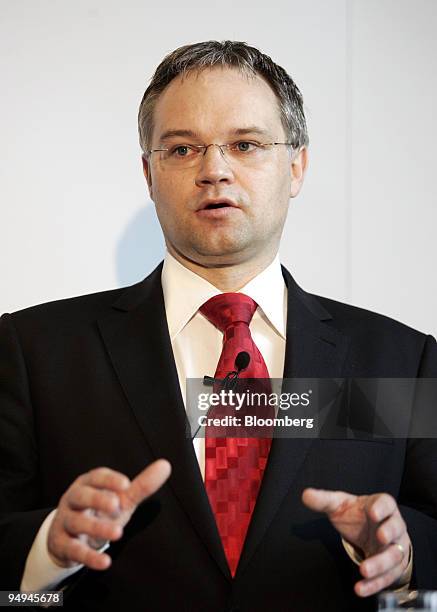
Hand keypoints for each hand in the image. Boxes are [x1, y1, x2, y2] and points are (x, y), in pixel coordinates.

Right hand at [47, 459, 170, 570]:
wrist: (69, 536)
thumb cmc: (99, 511)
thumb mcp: (121, 498)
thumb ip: (142, 485)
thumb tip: (165, 465)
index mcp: (88, 484)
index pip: (96, 477)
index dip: (109, 480)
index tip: (126, 484)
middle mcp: (73, 500)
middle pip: (81, 496)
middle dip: (97, 499)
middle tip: (116, 505)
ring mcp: (65, 522)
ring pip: (76, 522)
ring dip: (96, 527)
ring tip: (117, 533)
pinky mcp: (62, 544)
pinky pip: (73, 550)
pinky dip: (89, 557)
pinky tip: (105, 561)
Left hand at [301, 488, 410, 596]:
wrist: (369, 531)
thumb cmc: (357, 514)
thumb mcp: (340, 505)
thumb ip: (324, 500)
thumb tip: (306, 495)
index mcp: (380, 505)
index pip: (386, 502)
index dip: (381, 508)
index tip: (373, 513)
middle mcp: (392, 524)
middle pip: (395, 528)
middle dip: (388, 533)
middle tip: (380, 538)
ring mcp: (395, 546)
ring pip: (394, 555)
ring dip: (380, 564)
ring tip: (364, 570)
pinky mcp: (393, 566)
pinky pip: (387, 576)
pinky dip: (374, 584)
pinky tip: (361, 588)